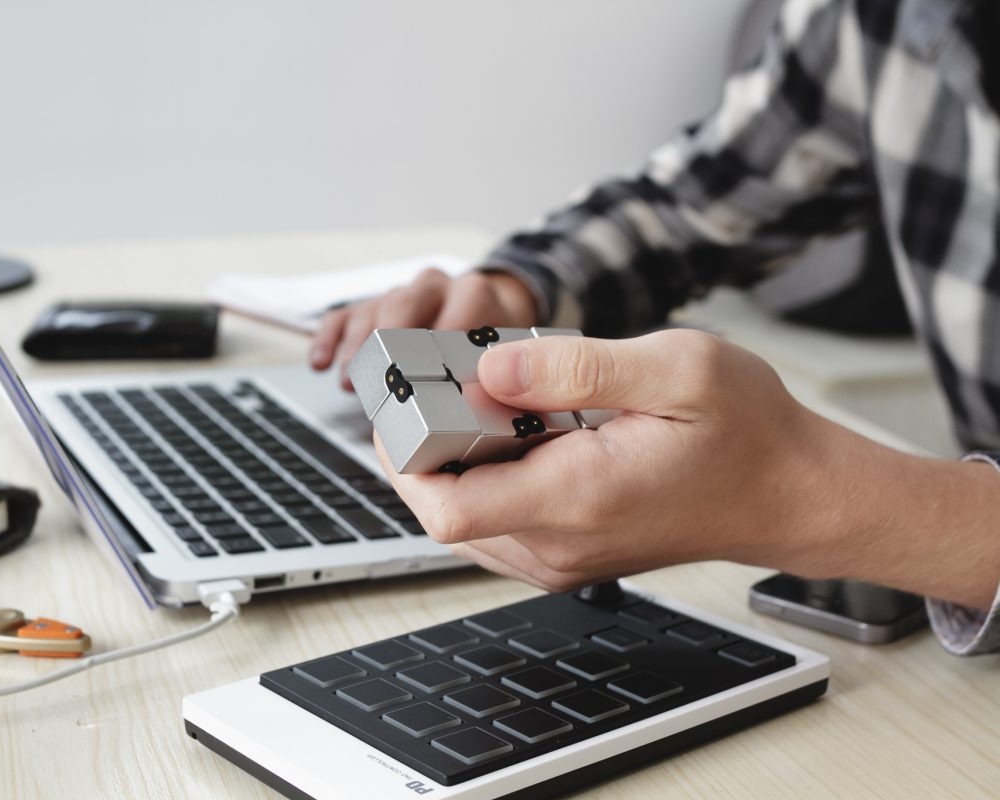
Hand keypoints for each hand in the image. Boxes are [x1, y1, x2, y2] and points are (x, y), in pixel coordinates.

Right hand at [309, 268, 537, 389]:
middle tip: (381, 379)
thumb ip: (503, 374)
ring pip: (373, 309)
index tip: (435, 380)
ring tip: (350, 382)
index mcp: (474, 295)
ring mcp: (402, 294)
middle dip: (389, 343)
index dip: (444, 344)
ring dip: (358, 347)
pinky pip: (344, 314)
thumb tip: (496, 406)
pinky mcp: (373, 306)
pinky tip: (320, 364)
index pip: (461, 309)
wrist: (486, 313)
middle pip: (405, 303)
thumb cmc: (494, 346)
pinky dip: (329, 338)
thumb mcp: (508, 354)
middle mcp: (436, 287)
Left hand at [376, 329, 843, 591]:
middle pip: (443, 509)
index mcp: (577, 498)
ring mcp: (559, 558)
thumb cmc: (747, 432)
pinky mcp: (564, 554)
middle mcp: (558, 544)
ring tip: (492, 400)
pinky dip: (485, 474)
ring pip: (463, 517)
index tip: (412, 399)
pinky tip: (518, 430)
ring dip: (456, 458)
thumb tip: (492, 370)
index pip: (445, 509)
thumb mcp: (677, 368)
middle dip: (429, 442)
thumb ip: (577, 368)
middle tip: (453, 380)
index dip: (406, 455)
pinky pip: (493, 521)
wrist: (789, 494)